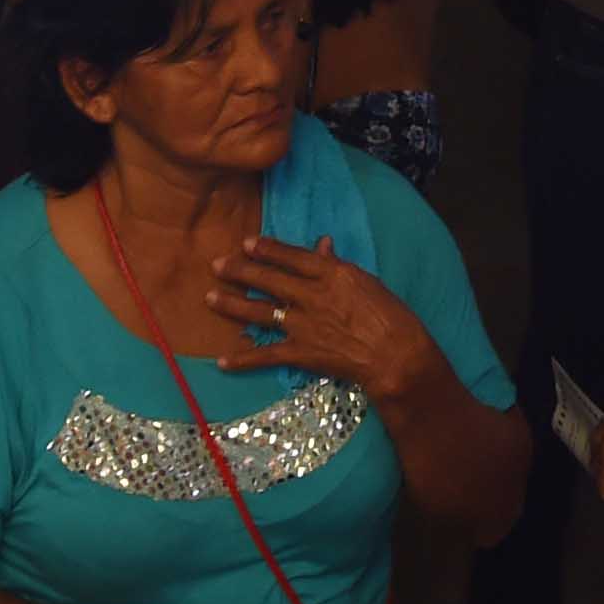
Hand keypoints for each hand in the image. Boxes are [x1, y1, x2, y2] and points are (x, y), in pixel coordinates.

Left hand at [209, 235, 442, 399]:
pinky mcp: (301, 353)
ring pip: (261, 312)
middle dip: (240, 271)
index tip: (246, 242)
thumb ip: (338, 265)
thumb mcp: (366, 281)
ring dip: (233, 305)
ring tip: (209, 298)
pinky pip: (266, 355)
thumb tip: (321, 245)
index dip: (267, 249)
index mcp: (332, 274)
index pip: (292, 257)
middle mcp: (312, 295)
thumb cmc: (390, 315)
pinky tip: (222, 361)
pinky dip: (243, 359)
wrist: (394, 354)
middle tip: (217, 265)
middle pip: (269, 280)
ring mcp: (304, 325)